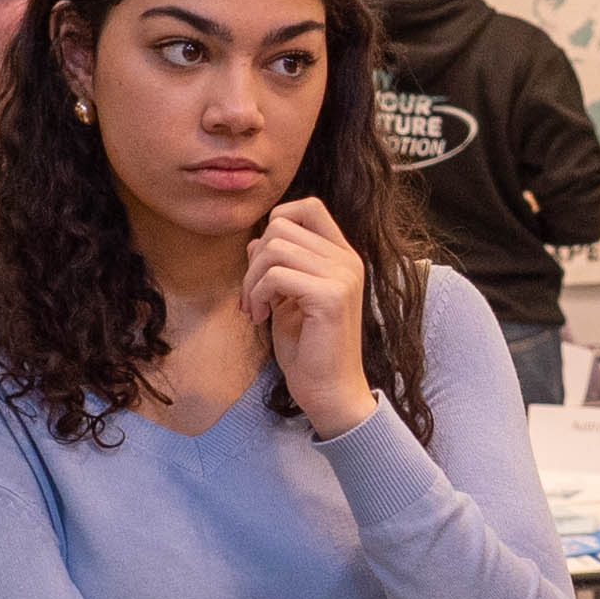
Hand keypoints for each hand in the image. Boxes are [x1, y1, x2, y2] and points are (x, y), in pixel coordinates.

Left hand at [240, 197, 374, 439]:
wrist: (330, 391)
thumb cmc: (309, 348)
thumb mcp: (286, 298)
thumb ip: (276, 266)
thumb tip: (255, 241)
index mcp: (342, 256)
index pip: (308, 207)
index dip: (277, 223)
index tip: (264, 263)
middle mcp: (347, 260)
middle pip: (282, 226)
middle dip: (254, 260)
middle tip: (252, 296)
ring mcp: (341, 276)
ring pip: (274, 248)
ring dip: (252, 280)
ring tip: (254, 308)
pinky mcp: (329, 297)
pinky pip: (275, 276)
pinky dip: (257, 294)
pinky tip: (261, 317)